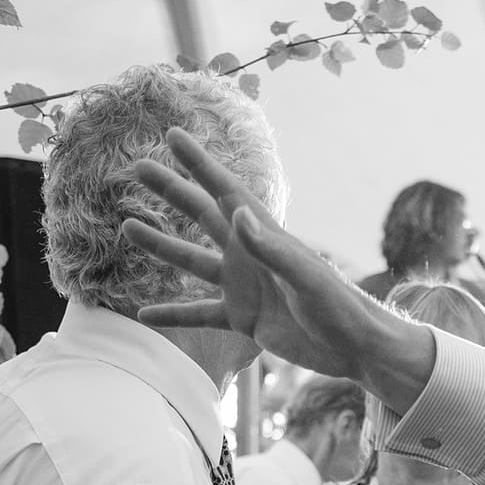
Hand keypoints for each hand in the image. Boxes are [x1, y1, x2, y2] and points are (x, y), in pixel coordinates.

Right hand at [119, 129, 433, 399]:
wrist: (356, 349)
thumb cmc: (340, 309)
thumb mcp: (305, 277)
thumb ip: (271, 248)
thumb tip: (235, 210)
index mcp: (265, 237)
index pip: (226, 191)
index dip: (200, 163)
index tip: (173, 134)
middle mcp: (250, 256)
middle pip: (202, 215)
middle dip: (172, 191)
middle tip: (138, 167)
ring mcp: (245, 287)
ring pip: (193, 261)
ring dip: (162, 246)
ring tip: (127, 227)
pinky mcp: (244, 319)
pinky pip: (199, 315)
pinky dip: (173, 314)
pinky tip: (143, 315)